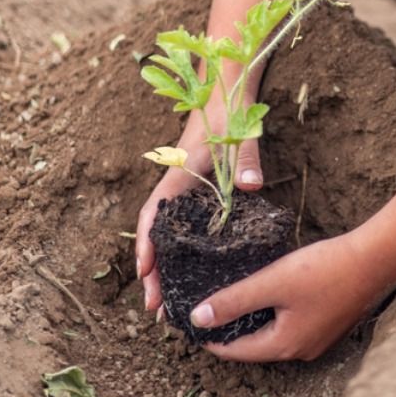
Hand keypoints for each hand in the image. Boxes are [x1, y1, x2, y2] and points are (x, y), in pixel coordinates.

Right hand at [136, 116, 265, 312]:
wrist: (223, 88)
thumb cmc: (229, 111)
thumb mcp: (239, 134)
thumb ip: (245, 160)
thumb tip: (250, 187)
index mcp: (180, 175)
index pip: (155, 215)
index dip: (148, 245)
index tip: (145, 273)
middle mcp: (176, 185)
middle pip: (156, 234)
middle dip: (152, 271)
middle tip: (154, 307)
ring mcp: (185, 189)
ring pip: (166, 234)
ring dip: (162, 267)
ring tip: (164, 301)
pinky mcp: (196, 190)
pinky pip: (181, 226)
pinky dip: (176, 252)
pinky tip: (186, 273)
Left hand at [191, 232, 383, 361]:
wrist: (375, 260)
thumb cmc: (325, 270)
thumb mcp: (273, 282)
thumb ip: (235, 300)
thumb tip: (198, 318)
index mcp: (284, 345)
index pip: (235, 351)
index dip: (210, 338)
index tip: (190, 323)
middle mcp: (301, 350)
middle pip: (254, 345)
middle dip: (230, 329)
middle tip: (208, 310)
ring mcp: (317, 339)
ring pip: (274, 334)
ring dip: (253, 321)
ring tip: (233, 300)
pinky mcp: (328, 323)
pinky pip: (291, 325)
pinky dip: (274, 314)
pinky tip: (269, 294)